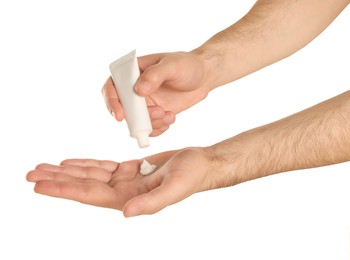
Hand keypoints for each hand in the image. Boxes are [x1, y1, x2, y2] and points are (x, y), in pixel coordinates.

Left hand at [26, 148, 212, 216]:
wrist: (200, 164)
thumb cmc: (191, 176)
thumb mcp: (173, 188)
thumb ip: (150, 203)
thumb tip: (126, 213)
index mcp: (129, 199)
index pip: (88, 195)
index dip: (63, 189)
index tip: (39, 185)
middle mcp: (122, 192)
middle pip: (83, 185)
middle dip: (57, 179)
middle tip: (31, 173)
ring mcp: (125, 180)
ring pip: (89, 175)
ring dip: (67, 171)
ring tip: (44, 167)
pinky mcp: (130, 169)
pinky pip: (102, 167)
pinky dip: (85, 164)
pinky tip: (71, 162)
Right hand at [102, 51, 210, 135]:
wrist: (204, 76)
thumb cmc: (187, 65)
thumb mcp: (172, 65)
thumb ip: (155, 75)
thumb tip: (139, 90)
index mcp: (132, 72)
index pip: (112, 87)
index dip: (112, 102)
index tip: (121, 116)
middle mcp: (134, 89)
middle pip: (123, 109)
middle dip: (136, 118)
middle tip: (158, 113)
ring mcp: (145, 103)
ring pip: (136, 122)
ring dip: (151, 123)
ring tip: (169, 114)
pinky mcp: (155, 114)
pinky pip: (149, 128)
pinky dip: (158, 129)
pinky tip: (171, 118)